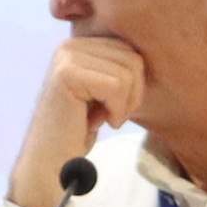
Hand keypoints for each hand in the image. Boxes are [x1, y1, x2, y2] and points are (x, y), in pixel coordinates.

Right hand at [8, 34, 144, 206]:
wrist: (51, 162)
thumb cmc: (79, 130)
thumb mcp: (102, 91)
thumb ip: (119, 68)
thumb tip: (155, 52)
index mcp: (80, 44)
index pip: (130, 51)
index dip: (134, 85)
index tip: (112, 107)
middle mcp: (70, 45)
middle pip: (132, 59)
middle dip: (132, 94)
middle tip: (111, 115)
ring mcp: (66, 58)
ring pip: (127, 73)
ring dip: (123, 104)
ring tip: (103, 118)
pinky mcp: (67, 74)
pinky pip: (116, 86)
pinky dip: (116, 110)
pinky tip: (98, 122)